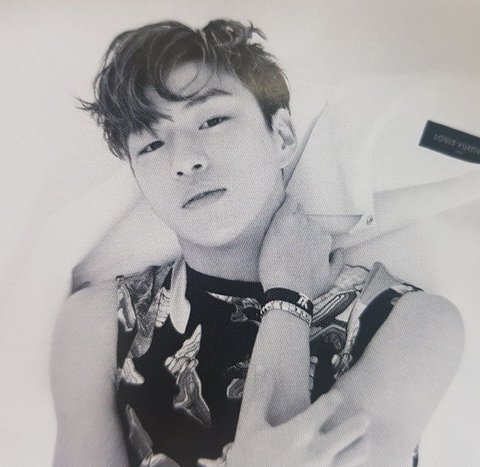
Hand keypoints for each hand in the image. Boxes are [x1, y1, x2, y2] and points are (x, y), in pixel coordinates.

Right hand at [229, 369, 370, 466]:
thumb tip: (263, 367)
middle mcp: (317, 451)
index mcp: (300, 432)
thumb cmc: (250, 458)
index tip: (337, 396)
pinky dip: (351, 462)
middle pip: (353, 430)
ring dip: (362, 444)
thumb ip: (261, 395)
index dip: (335, 398)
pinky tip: (345, 457)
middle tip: (364, 414)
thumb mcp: (251, 424)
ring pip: (358, 454)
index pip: (328, 406)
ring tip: (362, 438)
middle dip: (361, 420)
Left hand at [259, 194, 344, 297]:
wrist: (287, 290)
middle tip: (286, 242)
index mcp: (325, 239)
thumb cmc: (307, 287)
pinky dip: (286, 202)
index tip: (296, 245)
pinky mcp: (284, 222)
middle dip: (296, 229)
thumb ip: (338, 261)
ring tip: (280, 233)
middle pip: (304, 222)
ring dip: (288, 220)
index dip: (304, 238)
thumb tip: (340, 250)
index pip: (314, 231)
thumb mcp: (330, 277)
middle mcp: (315, 228)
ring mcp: (299, 223)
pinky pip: (287, 204)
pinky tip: (284, 202)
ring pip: (294, 214)